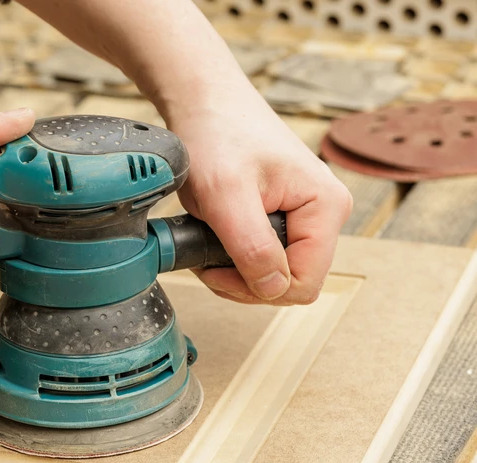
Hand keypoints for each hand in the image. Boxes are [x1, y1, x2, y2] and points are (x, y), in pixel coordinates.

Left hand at [168, 89, 351, 304]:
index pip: (305, 283)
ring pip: (276, 274)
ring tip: (208, 241)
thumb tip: (274, 289)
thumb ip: (252, 247)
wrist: (204, 104)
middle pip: (292, 283)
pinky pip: (265, 257)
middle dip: (245, 281)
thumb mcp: (226, 195)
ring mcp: (305, 216)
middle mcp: (324, 214)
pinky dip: (235, 257)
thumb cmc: (217, 135)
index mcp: (327, 207)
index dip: (259, 288)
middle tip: (207, 259)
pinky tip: (215, 237)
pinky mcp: (283, 216)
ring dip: (237, 270)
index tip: (216, 269)